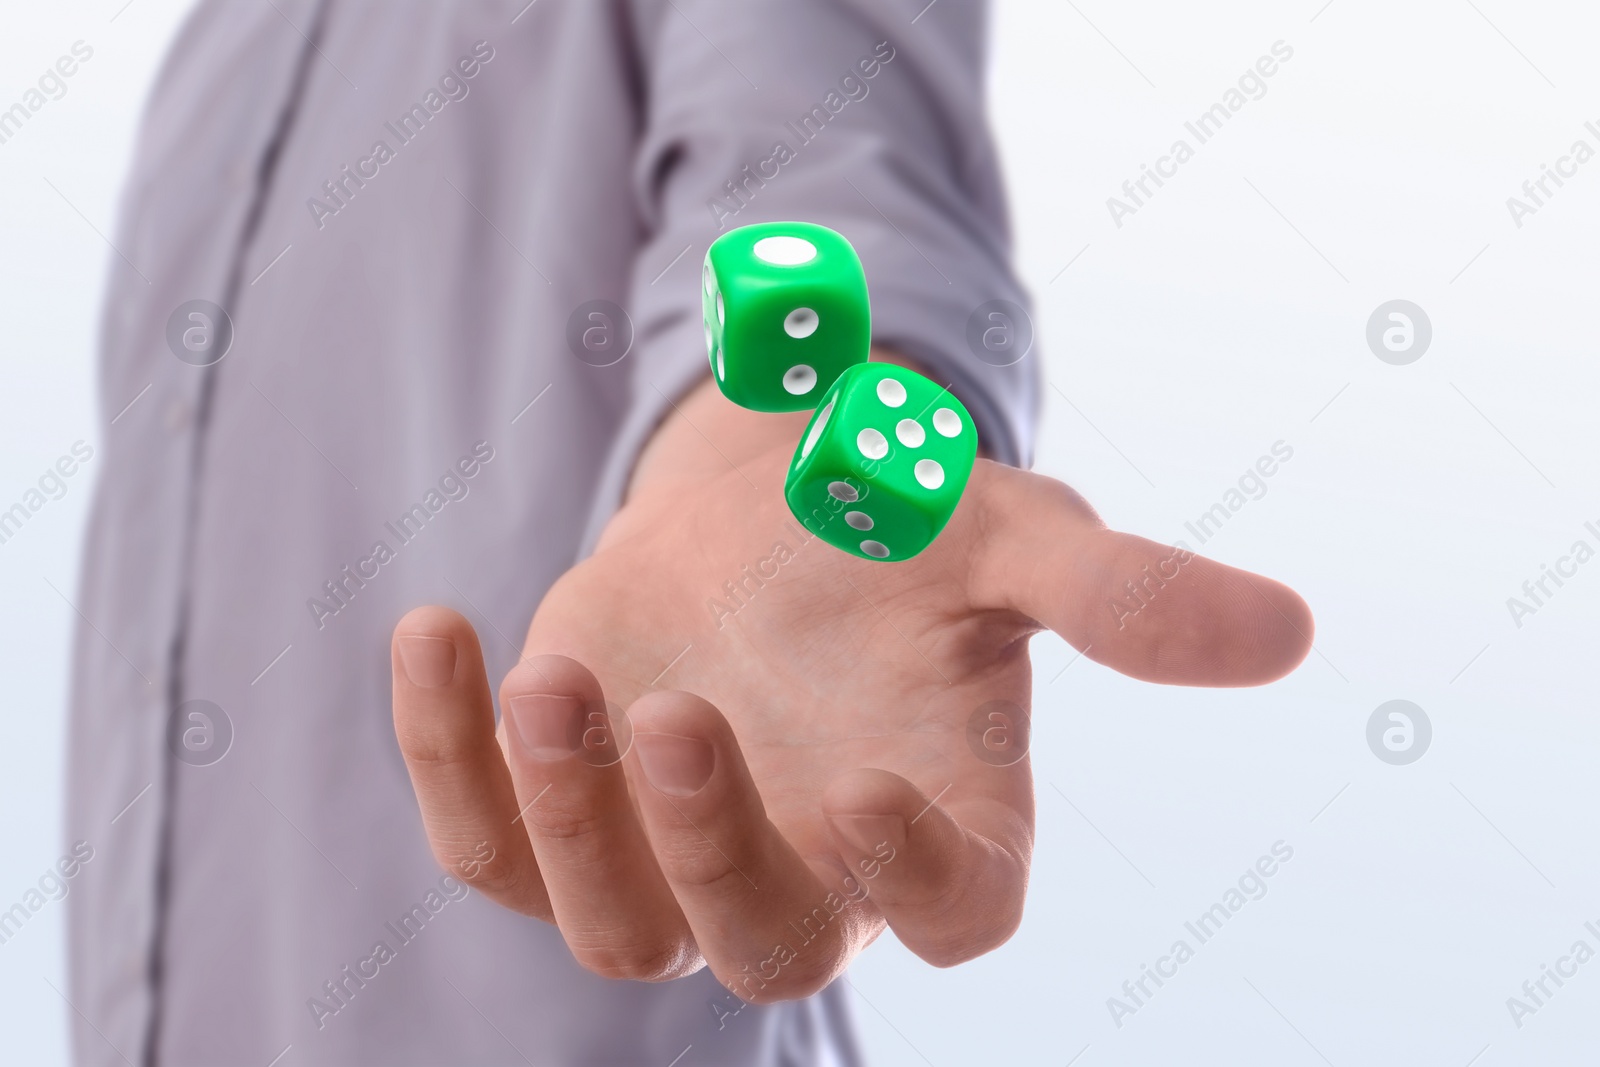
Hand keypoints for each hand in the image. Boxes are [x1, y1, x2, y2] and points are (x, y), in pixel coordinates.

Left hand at [390, 371, 1312, 1001]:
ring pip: (614, 927)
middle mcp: (808, 866)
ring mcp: (672, 854)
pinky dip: (446, 756)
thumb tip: (1289, 632)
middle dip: (710, 852)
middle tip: (674, 717)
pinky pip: (487, 840)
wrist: (766, 503)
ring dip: (572, 819)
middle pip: (762, 947)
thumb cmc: (904, 523)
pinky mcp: (563, 811)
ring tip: (557, 668)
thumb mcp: (1010, 532)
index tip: (874, 790)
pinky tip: (437, 630)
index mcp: (940, 817)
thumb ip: (1121, 590)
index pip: (955, 919)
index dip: (920, 885)